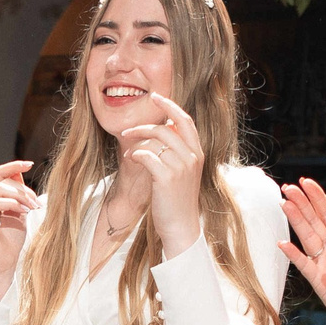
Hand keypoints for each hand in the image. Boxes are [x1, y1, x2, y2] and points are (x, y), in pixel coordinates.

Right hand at [0, 159, 38, 294]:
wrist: (4, 263)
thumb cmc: (11, 242)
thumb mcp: (19, 213)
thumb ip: (19, 196)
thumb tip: (20, 174)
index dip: (13, 166)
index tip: (30, 164)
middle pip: (2, 180)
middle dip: (23, 188)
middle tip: (36, 202)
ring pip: (0, 189)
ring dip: (20, 196)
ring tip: (32, 207)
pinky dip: (13, 204)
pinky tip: (24, 211)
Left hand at [118, 93, 204, 255]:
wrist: (181, 227)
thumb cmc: (177, 200)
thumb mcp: (183, 173)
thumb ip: (177, 152)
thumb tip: (163, 129)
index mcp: (198, 153)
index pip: (185, 121)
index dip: (170, 106)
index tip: (156, 97)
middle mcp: (192, 157)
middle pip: (166, 128)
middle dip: (144, 126)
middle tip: (128, 131)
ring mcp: (181, 168)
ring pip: (155, 141)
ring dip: (136, 143)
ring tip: (128, 152)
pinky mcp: (167, 178)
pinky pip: (147, 155)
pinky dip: (136, 154)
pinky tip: (130, 159)